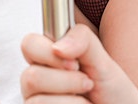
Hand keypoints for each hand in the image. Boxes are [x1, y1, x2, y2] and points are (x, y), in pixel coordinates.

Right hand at [21, 26, 137, 103]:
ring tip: (86, 99)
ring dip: (72, 100)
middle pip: (31, 76)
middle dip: (67, 81)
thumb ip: (82, 39)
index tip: (75, 63)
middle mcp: (37, 79)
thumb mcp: (101, 58)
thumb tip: (57, 47)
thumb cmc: (109, 86)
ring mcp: (36, 101)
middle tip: (87, 83)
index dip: (48, 53)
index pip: (28, 44)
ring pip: (38, 101)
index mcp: (46, 57)